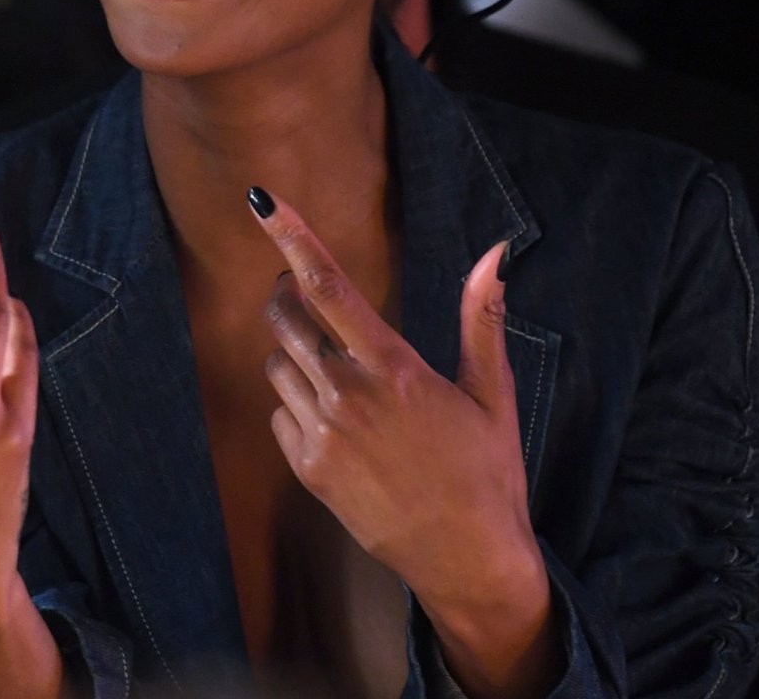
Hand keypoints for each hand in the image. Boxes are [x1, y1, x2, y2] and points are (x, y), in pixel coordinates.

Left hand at [249, 187, 557, 698]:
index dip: (292, 239)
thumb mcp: (491, 393)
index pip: (328, 287)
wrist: (466, 557)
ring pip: (278, 366)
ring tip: (338, 371)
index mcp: (393, 368)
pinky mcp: (306, 468)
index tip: (263, 201)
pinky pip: (279, 413)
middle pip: (286, 319)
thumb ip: (480, 319)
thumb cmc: (487, 472)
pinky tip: (337, 420)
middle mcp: (348, 396)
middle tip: (305, 292)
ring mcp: (322, 434)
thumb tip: (494, 255)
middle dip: (287, 295)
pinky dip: (296, 405)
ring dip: (295, 354)